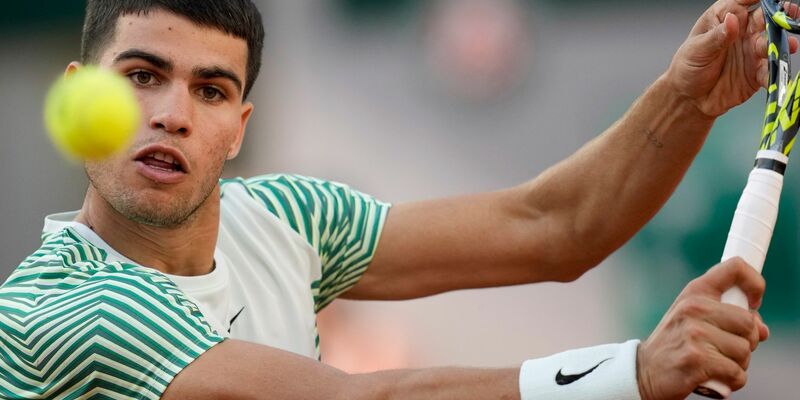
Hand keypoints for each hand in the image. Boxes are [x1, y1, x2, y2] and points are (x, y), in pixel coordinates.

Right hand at [636, 258, 768, 399]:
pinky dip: (732, 380)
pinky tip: (717, 378)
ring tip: (717, 364)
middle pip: (749, 323)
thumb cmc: (674, 344)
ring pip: (744, 351)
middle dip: (747, 342)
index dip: (755, 283)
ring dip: (738, 364)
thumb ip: (728, 317)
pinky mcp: (696, 359)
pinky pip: (737, 373)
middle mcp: (694, 307)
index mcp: (695, 292)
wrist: (644, 371)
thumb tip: (762, 330)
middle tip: (727, 349)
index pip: (736, 268)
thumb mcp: (694, 319)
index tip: (754, 302)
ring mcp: (694, 333)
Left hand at [665, 0, 798, 117]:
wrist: (689, 99)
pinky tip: (773, 73)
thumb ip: (716, 36)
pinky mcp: (757, 72)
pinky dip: (775, 71)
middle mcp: (742, 32)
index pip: (745, 0)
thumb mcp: (697, 50)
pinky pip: (770, 70)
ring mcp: (751, 52)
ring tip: (788, 45)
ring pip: (773, 42)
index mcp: (725, 19)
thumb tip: (732, 19)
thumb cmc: (687, 68)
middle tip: (788, 17)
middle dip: (780, 16)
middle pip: (767, 19)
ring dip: (782, 43)